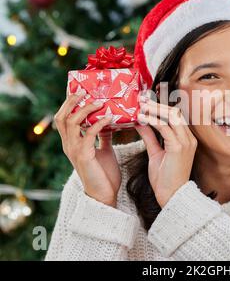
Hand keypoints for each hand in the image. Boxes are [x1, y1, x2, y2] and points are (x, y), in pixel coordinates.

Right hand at [54, 90, 120, 206]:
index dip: (68, 104)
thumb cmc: (103, 173)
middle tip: (84, 92)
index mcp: (72, 143)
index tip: (79, 91)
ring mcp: (75, 150)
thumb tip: (107, 120)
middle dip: (71, 102)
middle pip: (62, 117)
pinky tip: (109, 118)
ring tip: (100, 102)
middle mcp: (69, 145)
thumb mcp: (103, 150)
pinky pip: (89, 134)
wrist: (105, 195)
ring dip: (86, 109)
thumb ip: (102, 135)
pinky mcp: (84, 156)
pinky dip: (99, 123)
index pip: (63, 119)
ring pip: (72, 122)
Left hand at [135, 96, 196, 207]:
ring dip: (155, 108)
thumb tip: (140, 122)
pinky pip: (165, 127)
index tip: (146, 102)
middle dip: (158, 104)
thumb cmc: (164, 178)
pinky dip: (153, 120)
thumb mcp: (155, 152)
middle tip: (141, 99)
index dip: (161, 106)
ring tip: (141, 106)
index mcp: (186, 139)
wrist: (171, 196)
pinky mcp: (179, 147)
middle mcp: (189, 138)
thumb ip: (150, 136)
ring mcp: (186, 142)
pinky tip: (141, 117)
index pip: (175, 116)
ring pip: (172, 116)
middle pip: (175, 112)